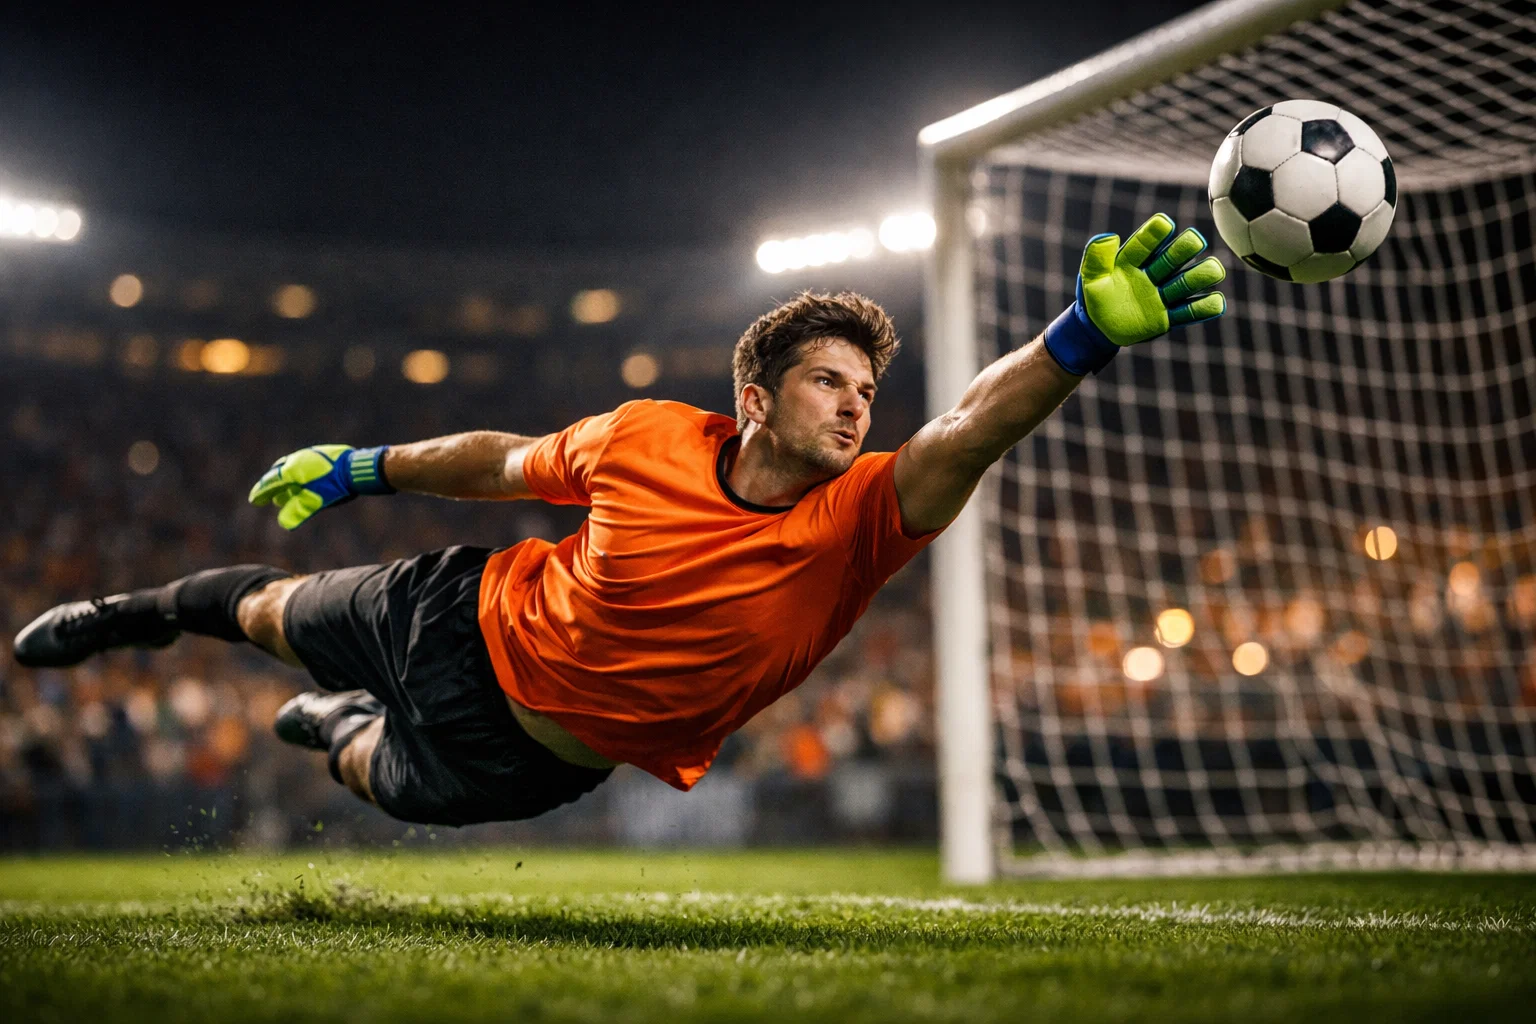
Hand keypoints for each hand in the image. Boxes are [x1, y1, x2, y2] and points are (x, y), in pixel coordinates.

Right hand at [248, 445, 392, 529]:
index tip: (254, 500)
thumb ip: (299, 511)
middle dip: (271, 485)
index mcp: (292, 470)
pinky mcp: (322, 454)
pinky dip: (298, 475)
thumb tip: (283, 525)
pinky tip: (304, 482)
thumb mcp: (316, 501)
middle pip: (278, 473)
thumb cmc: (335, 485)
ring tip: (284, 494)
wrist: (356, 468)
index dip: (262, 492)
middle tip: (266, 496)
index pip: (271, 482)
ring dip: (285, 481)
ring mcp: (310, 454)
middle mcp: (298, 459)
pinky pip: (304, 464)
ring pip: (291, 467)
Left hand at [1042, 213, 1226, 374]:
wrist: (1098, 329)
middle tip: (1194, 241)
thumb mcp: (1090, 278)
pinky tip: (1217, 302)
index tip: (1165, 224)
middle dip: (1183, 250)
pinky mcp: (1167, 317)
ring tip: (1214, 270)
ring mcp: (1161, 295)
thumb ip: (1096, 257)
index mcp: (1131, 260)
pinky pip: (1188, 312)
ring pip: (1185, 283)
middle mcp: (1152, 274)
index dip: (1154, 234)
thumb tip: (1108, 236)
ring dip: (1200, 276)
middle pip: (1172, 259)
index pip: (1144, 243)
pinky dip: (1203, 308)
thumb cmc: (1094, 298)